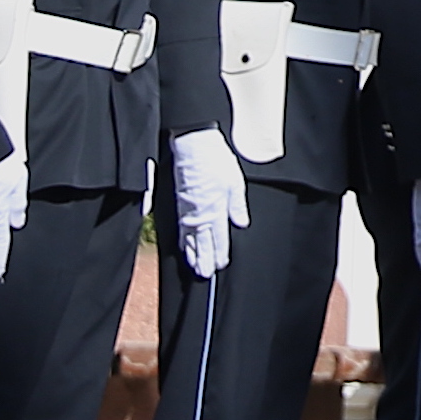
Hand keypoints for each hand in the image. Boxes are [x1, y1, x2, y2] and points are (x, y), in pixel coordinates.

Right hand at [170, 127, 248, 279]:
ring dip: (192, 254)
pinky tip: (183, 245)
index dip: (220, 254)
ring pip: (190, 238)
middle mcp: (200, 214)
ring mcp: (187, 210)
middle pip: (203, 243)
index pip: (219, 239)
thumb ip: (237, 206)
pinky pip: (181, 228)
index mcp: (216, 210)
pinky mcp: (179, 203)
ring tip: (194, 267)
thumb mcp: (235, 182)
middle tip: (205, 275)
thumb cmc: (216, 160)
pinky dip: (182, 239)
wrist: (193, 144)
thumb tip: (241, 224)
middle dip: (205, 260)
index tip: (221, 265)